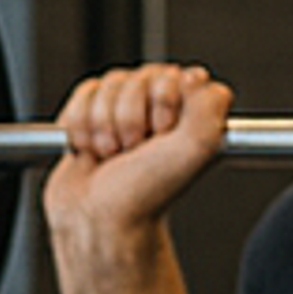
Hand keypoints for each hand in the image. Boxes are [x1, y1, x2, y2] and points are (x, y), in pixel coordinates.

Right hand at [45, 64, 229, 246]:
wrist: (97, 218)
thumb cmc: (144, 194)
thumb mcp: (198, 148)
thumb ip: (211, 103)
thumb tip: (195, 75)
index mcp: (190, 112)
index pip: (172, 76)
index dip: (161, 103)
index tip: (162, 134)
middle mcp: (159, 108)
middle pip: (137, 78)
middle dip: (128, 117)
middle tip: (135, 148)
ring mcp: (124, 110)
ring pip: (108, 86)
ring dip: (103, 125)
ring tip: (113, 154)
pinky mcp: (91, 115)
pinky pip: (82, 95)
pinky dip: (81, 125)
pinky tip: (92, 149)